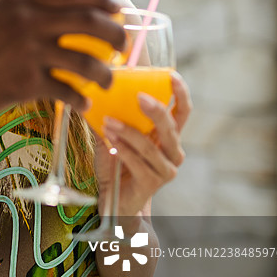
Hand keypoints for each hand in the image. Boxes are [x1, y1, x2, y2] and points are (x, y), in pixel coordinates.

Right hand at [0, 0, 125, 122]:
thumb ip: (28, 11)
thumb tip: (63, 12)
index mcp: (22, 3)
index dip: (100, 1)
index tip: (118, 8)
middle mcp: (29, 23)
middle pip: (89, 24)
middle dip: (115, 34)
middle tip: (123, 45)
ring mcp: (30, 53)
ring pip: (85, 61)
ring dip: (104, 73)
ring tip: (108, 81)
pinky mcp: (28, 83)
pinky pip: (68, 91)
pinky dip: (81, 100)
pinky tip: (86, 105)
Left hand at [96, 72, 191, 217]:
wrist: (113, 201)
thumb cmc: (114, 166)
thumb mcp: (111, 137)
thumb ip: (109, 116)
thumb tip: (94, 92)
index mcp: (167, 137)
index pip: (182, 112)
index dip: (181, 93)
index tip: (172, 75)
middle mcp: (172, 152)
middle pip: (171, 126)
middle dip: (156, 110)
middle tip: (138, 97)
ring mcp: (165, 169)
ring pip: (150, 145)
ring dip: (128, 131)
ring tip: (109, 121)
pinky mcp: (152, 183)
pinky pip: (137, 162)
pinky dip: (122, 148)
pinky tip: (110, 138)